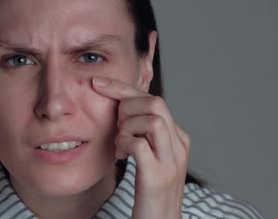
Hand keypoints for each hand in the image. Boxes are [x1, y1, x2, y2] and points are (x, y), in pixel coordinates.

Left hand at [92, 76, 189, 218]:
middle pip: (156, 103)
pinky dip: (124, 144)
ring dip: (127, 126)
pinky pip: (139, 144)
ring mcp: (171, 162)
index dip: (123, 88)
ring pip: (152, 119)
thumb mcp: (150, 158)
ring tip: (121, 144)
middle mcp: (179, 147)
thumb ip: (143, 134)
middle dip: (126, 106)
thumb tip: (121, 108)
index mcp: (178, 138)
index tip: (97, 82)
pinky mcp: (158, 177)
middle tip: (116, 126)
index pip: (153, 99)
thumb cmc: (150, 193)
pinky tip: (120, 156)